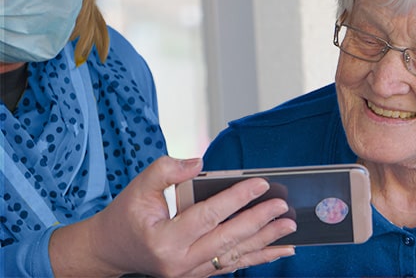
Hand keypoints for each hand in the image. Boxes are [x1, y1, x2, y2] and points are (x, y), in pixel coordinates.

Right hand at [49, 156, 295, 276]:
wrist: (111, 250)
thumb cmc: (126, 215)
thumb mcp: (139, 186)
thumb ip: (167, 170)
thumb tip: (200, 162)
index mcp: (164, 239)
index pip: (208, 215)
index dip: (236, 198)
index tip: (261, 183)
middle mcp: (179, 262)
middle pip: (228, 239)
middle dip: (259, 222)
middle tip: (283, 207)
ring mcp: (189, 273)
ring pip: (234, 256)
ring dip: (265, 242)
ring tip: (289, 228)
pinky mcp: (197, 274)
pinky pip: (231, 265)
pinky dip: (257, 257)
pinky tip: (279, 250)